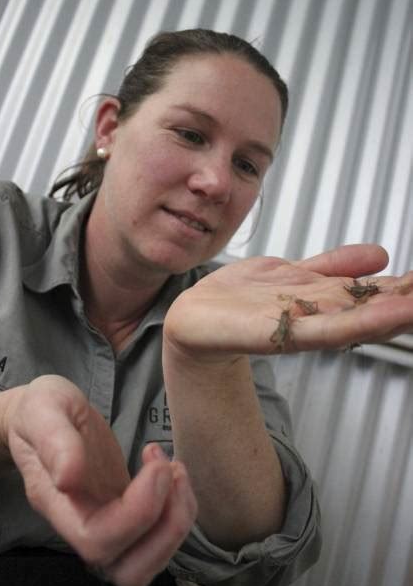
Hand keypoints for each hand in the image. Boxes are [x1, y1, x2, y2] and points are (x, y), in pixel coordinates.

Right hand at [6, 376, 196, 585]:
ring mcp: (107, 522)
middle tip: (170, 471)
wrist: (42, 416)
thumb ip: (54, 440)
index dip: (137, 512)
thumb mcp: (42, 410)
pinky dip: (178, 508)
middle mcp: (83, 525)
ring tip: (174, 469)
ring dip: (177, 520)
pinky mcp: (126, 511)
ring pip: (148, 561)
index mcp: (58, 505)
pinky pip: (158, 535)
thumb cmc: (40, 412)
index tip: (155, 461)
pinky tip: (169, 468)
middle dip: (167, 528)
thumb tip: (68, 477)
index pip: (98, 541)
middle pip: (129, 571)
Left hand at [163, 244, 412, 357]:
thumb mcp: (293, 271)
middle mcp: (320, 312)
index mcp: (325, 296)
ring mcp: (303, 323)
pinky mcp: (280, 331)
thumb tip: (379, 254)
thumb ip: (335, 265)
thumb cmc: (239, 296)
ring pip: (361, 319)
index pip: (378, 291)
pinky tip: (393, 316)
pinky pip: (326, 327)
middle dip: (409, 302)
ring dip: (398, 313)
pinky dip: (361, 322)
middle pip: (375, 307)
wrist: (194, 318)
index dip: (408, 288)